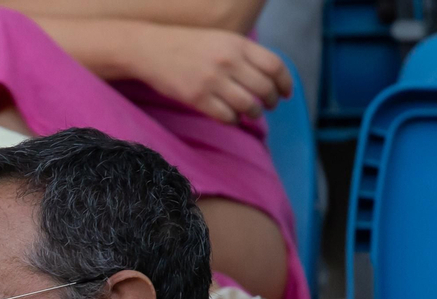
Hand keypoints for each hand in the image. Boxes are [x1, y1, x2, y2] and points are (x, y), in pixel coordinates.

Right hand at [126, 25, 291, 123]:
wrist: (151, 49)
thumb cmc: (187, 46)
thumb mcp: (221, 40)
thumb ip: (244, 54)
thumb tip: (268, 77)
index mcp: (237, 44)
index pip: (275, 65)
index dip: (285, 82)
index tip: (286, 93)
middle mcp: (228, 61)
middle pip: (265, 88)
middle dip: (272, 101)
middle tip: (270, 106)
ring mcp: (212, 80)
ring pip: (249, 106)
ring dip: (254, 114)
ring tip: (251, 114)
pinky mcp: (197, 98)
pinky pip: (227, 117)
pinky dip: (234, 121)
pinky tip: (232, 118)